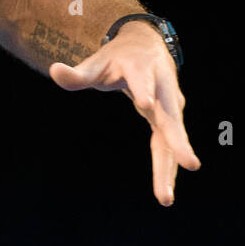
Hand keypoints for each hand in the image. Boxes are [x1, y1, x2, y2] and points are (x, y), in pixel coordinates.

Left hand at [49, 21, 200, 205]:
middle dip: (178, 141)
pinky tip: (164, 192)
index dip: (143, 90)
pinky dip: (167, 167)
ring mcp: (170, 106)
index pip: (143, 80)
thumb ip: (78, 74)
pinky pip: (168, 145)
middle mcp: (163, 90)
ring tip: (166, 197)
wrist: (147, 48)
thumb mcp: (97, 63)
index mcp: (142, 69)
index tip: (144, 104)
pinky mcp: (169, 120)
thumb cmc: (118, 58)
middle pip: (170, 118)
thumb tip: (54, 71)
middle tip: (191, 164)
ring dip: (171, 166)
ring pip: (173, 138)